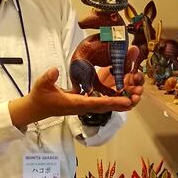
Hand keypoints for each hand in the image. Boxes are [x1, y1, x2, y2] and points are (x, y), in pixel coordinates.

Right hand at [9, 67, 143, 129]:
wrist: (37, 108)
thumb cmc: (40, 96)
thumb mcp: (41, 85)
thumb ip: (48, 78)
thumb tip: (55, 69)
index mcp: (76, 103)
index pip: (97, 103)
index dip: (113, 102)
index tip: (127, 101)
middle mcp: (84, 106)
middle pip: (108, 106)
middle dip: (123, 102)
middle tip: (139, 96)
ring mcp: (86, 105)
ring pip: (108, 104)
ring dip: (122, 100)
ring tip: (137, 93)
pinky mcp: (86, 102)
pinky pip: (103, 101)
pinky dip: (115, 97)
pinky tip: (125, 92)